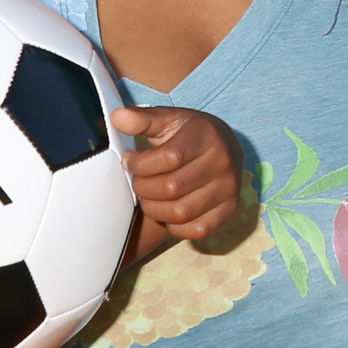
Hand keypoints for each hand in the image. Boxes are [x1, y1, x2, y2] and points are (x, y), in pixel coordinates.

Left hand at [114, 105, 240, 262]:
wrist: (224, 146)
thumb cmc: (189, 134)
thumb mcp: (167, 119)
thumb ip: (141, 119)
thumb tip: (117, 118)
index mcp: (207, 135)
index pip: (169, 158)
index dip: (140, 164)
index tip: (129, 161)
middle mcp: (223, 162)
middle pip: (172, 188)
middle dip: (143, 188)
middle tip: (137, 181)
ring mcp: (229, 189)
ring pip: (181, 212)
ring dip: (154, 208)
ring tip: (148, 196)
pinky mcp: (230, 210)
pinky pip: (196, 230)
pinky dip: (175, 225)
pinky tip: (167, 210)